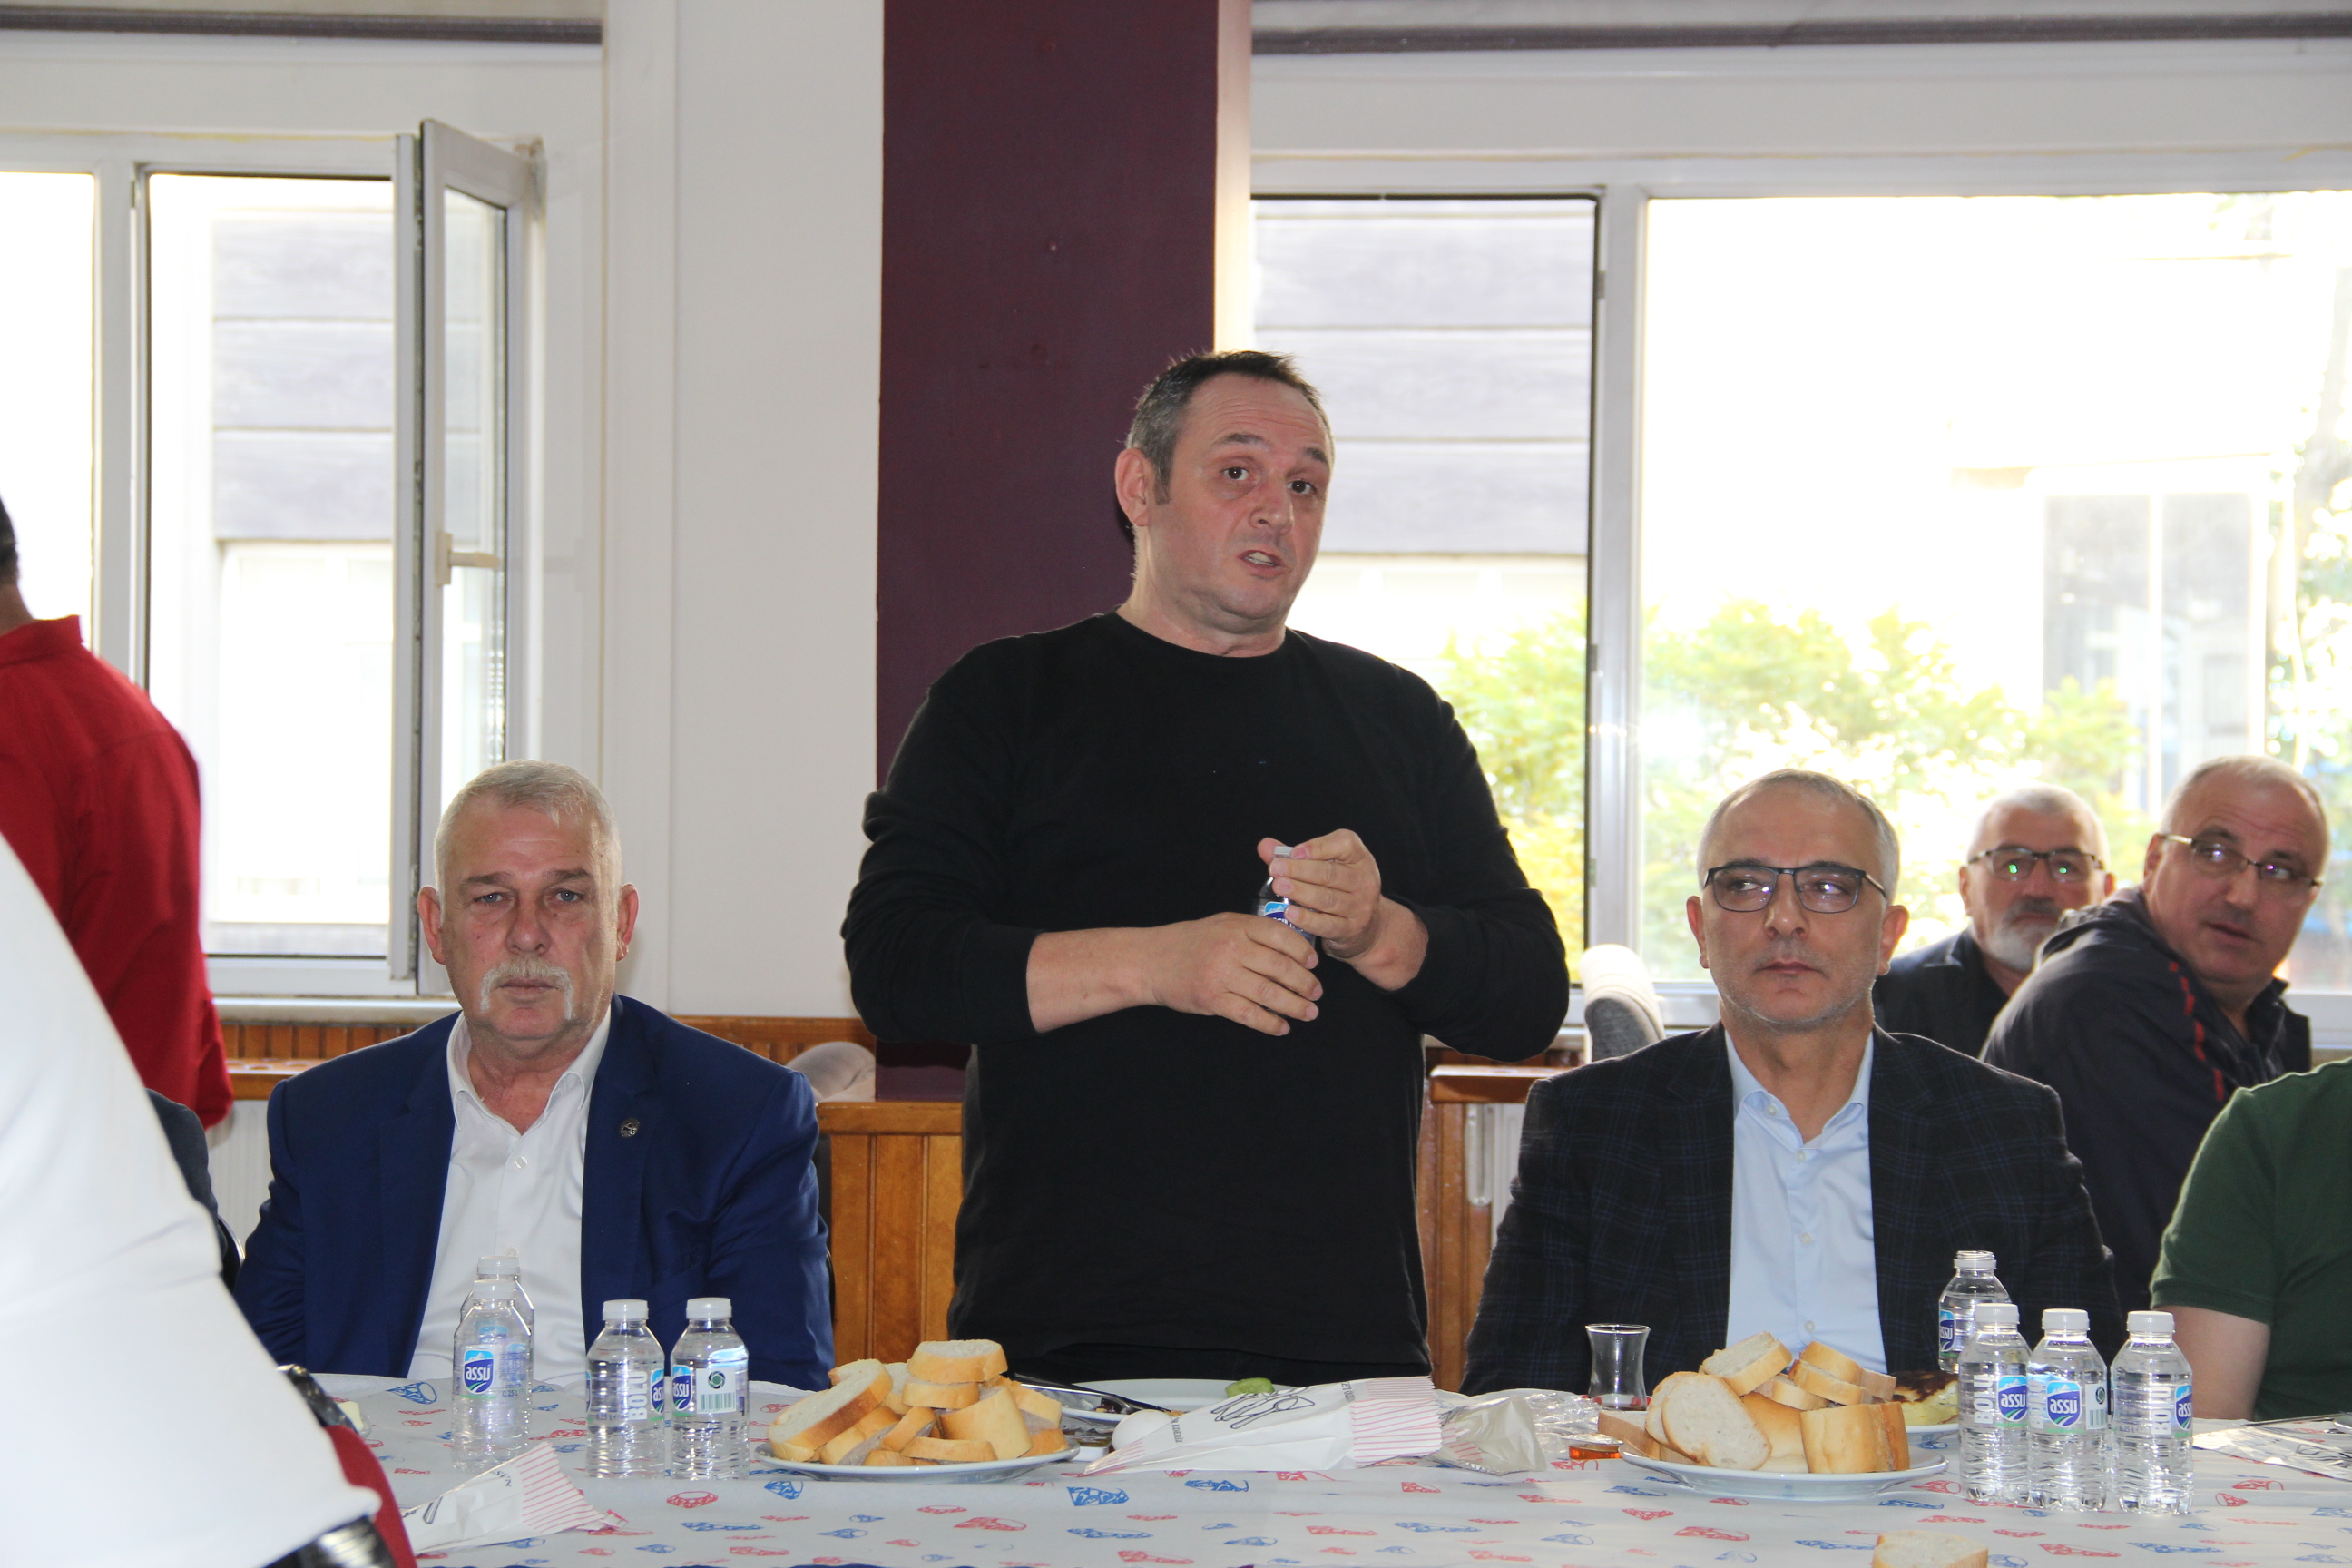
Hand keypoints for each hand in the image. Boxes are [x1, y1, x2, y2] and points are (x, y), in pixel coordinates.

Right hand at [1140, 911, 1322, 1036]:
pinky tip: (1282, 1027)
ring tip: (1308, 1012)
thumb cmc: (1190, 942)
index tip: (1314, 964)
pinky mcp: (1213, 999)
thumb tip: (1292, 948)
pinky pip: (1249, 1014)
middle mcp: (1231, 948)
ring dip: (1294, 1006)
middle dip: (1304, 983)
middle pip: (1280, 967)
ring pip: (1268, 993)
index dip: (1302, 951)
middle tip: (1317, 993)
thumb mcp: (1222, 924)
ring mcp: (1222, 975)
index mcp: (1236, 926)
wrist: (1151, 961)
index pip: (1280, 936)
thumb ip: (1252, 932)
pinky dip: (1270, 1023)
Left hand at [1261, 831, 1427, 988]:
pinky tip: (1289, 912)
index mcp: (1358, 856)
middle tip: (1275, 869)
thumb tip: (1265, 845)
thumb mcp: (1324, 866)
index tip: (1294, 852)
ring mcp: (1360, 906)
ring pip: (1327, 898)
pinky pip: (1327, 924)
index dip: (1318, 847)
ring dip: (1301, 892)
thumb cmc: (1338, 888)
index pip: (1343, 844)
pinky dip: (1307, 919)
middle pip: (1330, 873)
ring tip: (1279, 887)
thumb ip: (1294, 856)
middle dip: (1300, 870)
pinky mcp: (1351, 929)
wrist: (1367, 925)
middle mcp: (1364, 879)